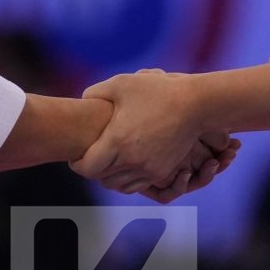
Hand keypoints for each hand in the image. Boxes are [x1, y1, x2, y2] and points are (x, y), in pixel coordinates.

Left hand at [71, 70, 238, 199]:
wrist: (194, 105)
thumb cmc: (156, 91)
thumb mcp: (121, 84)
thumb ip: (95, 92)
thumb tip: (82, 101)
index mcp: (117, 142)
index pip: (87, 168)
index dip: (77, 164)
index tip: (74, 157)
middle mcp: (132, 161)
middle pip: (101, 178)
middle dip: (92, 170)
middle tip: (89, 158)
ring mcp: (148, 169)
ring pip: (119, 185)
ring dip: (110, 176)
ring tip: (107, 162)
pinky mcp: (161, 172)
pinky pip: (137, 185)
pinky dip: (128, 178)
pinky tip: (126, 163)